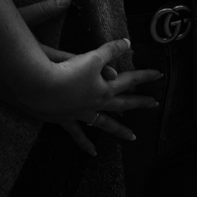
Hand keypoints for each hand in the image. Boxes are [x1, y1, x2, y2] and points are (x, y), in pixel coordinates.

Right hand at [7, 0, 160, 154]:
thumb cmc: (64, 68)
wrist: (37, 86)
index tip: (159, 75)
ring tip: (132, 137)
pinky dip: (86, 144)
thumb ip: (110, 49)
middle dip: (139, 103)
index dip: (145, 76)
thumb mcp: (91, 55)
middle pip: (123, 103)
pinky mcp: (65, 120)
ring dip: (119, 129)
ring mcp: (82, 113)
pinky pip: (78, 134)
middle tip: (154, 104)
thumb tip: (127, 43)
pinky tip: (93, 153)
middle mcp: (96, 103)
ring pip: (105, 123)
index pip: (129, 79)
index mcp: (104, 87)